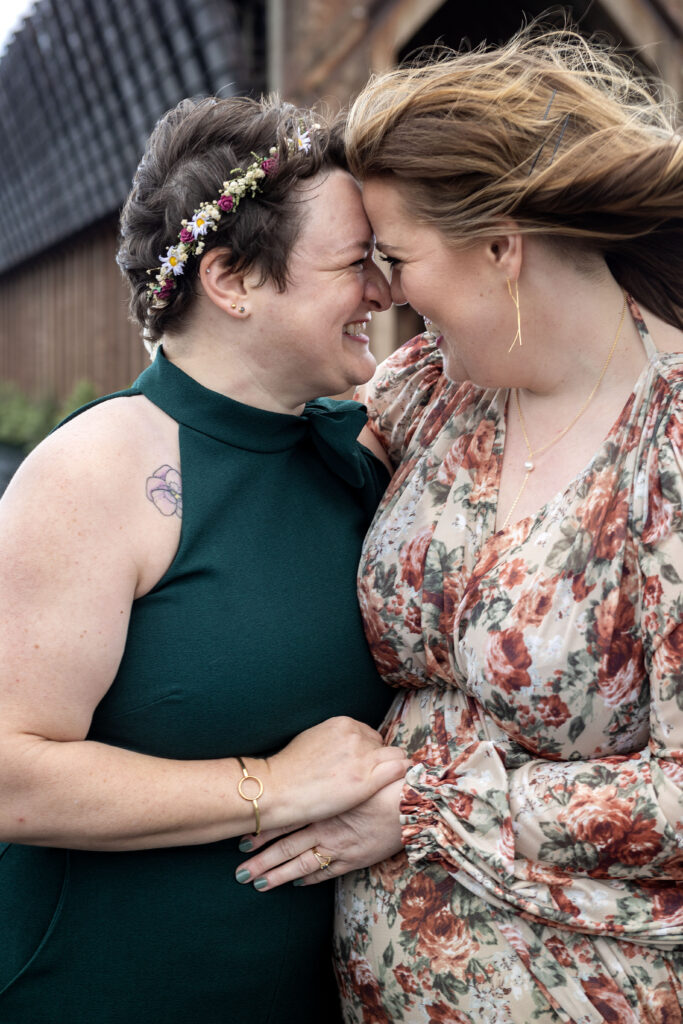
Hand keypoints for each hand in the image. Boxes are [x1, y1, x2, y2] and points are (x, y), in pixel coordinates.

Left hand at [235, 778, 403, 890]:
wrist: (408, 804)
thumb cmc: (383, 782)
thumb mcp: (353, 770)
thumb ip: (331, 772)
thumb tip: (312, 769)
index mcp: (322, 807)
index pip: (285, 821)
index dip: (263, 832)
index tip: (242, 840)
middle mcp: (325, 829)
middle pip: (286, 847)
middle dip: (262, 862)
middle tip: (239, 873)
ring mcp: (338, 847)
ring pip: (301, 864)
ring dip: (278, 875)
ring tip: (257, 884)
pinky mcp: (355, 859)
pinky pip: (327, 872)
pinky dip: (310, 878)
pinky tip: (297, 882)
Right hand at [264, 718, 407, 829]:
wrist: (277, 789)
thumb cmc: (290, 769)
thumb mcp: (314, 739)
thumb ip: (335, 738)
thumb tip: (348, 746)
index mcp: (343, 724)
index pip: (370, 735)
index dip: (368, 753)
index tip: (362, 768)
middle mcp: (356, 735)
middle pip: (382, 747)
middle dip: (377, 762)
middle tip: (365, 782)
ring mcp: (362, 757)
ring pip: (396, 757)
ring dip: (390, 770)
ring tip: (381, 788)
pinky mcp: (366, 780)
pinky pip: (400, 769)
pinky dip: (403, 776)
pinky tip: (399, 787)